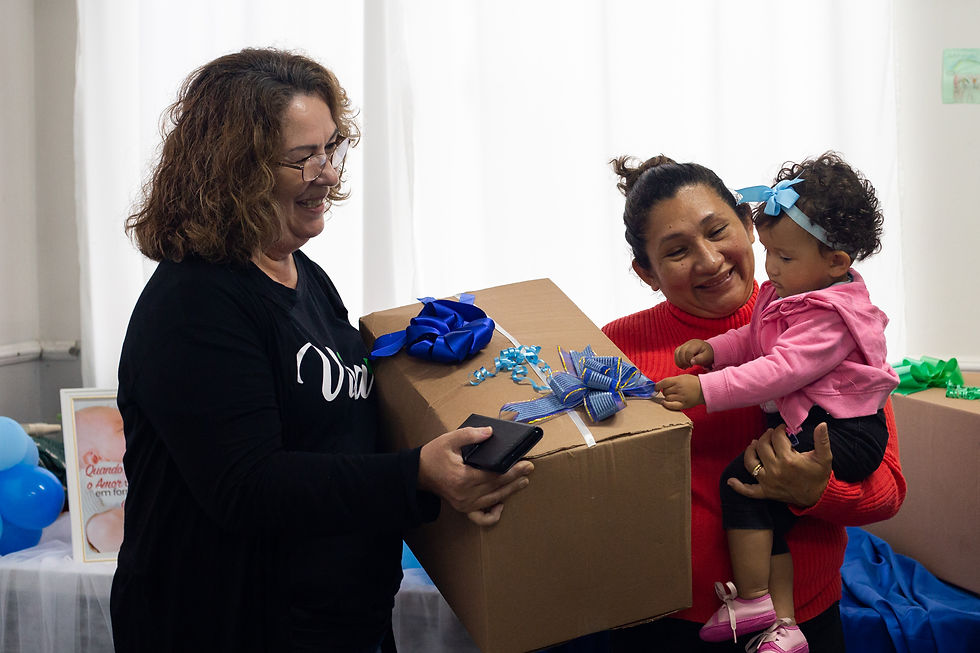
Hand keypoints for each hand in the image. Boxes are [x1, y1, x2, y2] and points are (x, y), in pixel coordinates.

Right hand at [418, 426, 533, 525]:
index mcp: (463, 478)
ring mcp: (465, 504)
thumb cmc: (434, 455)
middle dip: (516, 478)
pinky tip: (501, 504)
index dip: (512, 470)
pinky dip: (493, 514)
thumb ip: (470, 435)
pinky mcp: (463, 509)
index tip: (525, 463)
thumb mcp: (449, 440)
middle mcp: (465, 495)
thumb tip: (490, 432)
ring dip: (510, 491)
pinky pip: (481, 518)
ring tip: (523, 482)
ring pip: (494, 500)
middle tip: (529, 469)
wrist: (418, 473)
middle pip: (497, 488)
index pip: (494, 475)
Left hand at [655, 374, 704, 410]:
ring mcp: (681, 397)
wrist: (705, 389)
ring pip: (667, 398)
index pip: (664, 382)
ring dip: (667, 397)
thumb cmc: (693, 382)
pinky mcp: (684, 404)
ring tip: (673, 395)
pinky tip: (665, 402)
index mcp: (678, 380)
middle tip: (670, 391)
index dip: (657, 385)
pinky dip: (666, 404)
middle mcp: (679, 389)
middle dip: (665, 391)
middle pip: (665, 391)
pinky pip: (671, 406)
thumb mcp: (683, 377)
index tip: (655, 388)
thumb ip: (672, 380)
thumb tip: (661, 385)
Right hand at [674, 339, 713, 368]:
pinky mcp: (682, 348)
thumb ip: (700, 359)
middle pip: (680, 352)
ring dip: (679, 361)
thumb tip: (692, 362)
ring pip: (677, 352)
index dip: (688, 360)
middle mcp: (689, 343)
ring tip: (685, 366)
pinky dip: (677, 360)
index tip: (692, 365)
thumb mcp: (707, 357)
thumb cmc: (708, 354)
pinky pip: (676, 353)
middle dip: (683, 361)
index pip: (688, 352)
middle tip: (688, 366)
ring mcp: (685, 345)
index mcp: (696, 344)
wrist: (707, 350)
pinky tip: (683, 365)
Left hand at [727, 422, 832, 507]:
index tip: (783, 429)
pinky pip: (749, 491)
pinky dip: (739, 487)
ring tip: (754, 444)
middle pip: (762, 446)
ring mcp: (768, 482)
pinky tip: (730, 481)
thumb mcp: (824, 457)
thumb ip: (822, 440)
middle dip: (765, 437)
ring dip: (749, 452)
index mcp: (788, 460)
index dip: (780, 430)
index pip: (777, 438)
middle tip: (771, 434)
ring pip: (750, 463)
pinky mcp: (765, 492)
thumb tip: (822, 424)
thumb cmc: (820, 475)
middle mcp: (775, 470)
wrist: (819, 497)